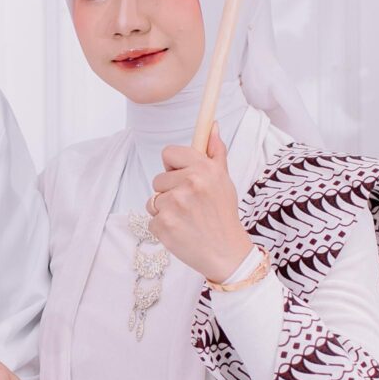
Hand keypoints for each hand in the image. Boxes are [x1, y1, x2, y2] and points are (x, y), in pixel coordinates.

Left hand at [149, 131, 252, 283]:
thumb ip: (216, 152)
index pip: (169, 153)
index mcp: (203, 169)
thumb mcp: (224, 180)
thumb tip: (213, 126)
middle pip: (159, 179)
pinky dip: (163, 226)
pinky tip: (180, 230)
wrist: (226, 252)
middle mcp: (189, 184)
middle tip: (189, 205)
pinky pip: (152, 218)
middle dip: (170, 191)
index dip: (174, 166)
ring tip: (186, 219)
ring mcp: (174, 205)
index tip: (182, 177)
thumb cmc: (223, 215)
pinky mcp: (163, 225)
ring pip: (154, 199)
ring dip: (165, 209)